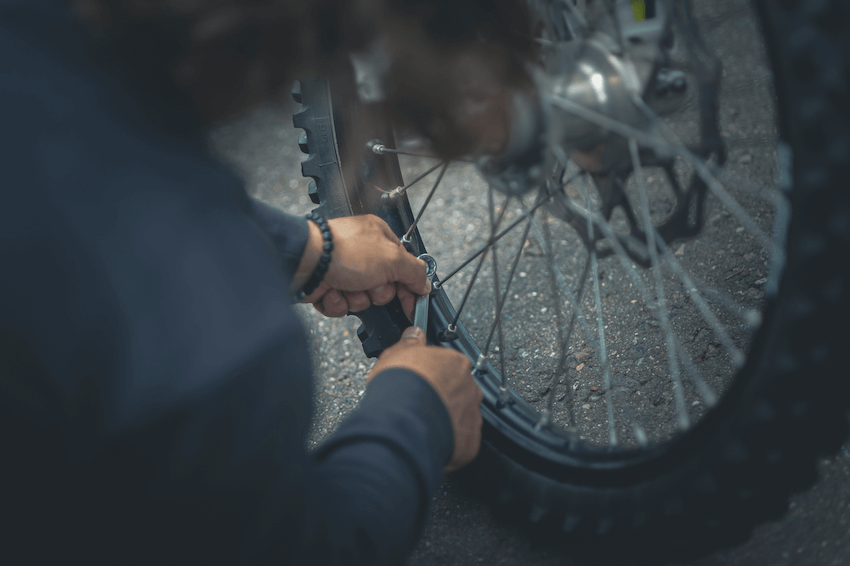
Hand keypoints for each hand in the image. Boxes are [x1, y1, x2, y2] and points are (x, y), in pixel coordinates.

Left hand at [295, 215, 430, 319]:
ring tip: (344, 286)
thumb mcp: (391, 259)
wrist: (305, 261)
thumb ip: (414, 272)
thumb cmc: (343, 251)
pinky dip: (336, 302)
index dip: (409, 288)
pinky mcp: (326, 285)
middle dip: (375, 292)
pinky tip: (330, 290)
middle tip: (368, 283)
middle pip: (383, 288)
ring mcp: (343, 270)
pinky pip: (341, 305)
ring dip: (354, 298)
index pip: (404, 268)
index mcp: (380, 239)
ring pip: (361, 299)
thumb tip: (425, 283)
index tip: (413, 305)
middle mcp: (362, 253)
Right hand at [368, 326, 482, 471]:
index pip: (449, 366)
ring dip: (447, 419)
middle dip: (442, 397)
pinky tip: (430, 439)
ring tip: (423, 424)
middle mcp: (470, 388)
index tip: (421, 381)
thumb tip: (414, 333)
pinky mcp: (470, 442)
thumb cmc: (402, 384)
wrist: (404, 420)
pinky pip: (462, 441)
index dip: (433, 375)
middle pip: (459, 391)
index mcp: (457, 364)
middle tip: (420, 403)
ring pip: (462, 417)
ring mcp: (472, 416)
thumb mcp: (397, 352)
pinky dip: (449, 442)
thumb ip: (410, 342)